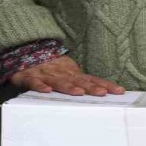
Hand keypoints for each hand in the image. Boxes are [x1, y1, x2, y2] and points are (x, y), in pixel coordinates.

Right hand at [8, 55, 124, 95]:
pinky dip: (40, 86)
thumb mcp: (69, 73)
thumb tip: (105, 92)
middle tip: (102, 93)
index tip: (119, 91)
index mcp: (73, 74)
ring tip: (79, 92)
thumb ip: (84, 82)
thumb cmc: (51, 68)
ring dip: (69, 87)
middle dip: (91, 87)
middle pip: (79, 81)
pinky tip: (47, 91)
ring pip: (59, 82)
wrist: (25, 52)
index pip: (93, 80)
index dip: (106, 85)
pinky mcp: (29, 77)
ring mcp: (46, 75)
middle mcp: (62, 74)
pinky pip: (35, 82)